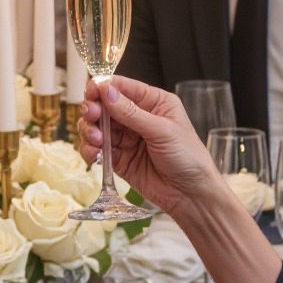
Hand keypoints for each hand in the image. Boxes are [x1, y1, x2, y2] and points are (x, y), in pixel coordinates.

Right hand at [81, 75, 224, 226]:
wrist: (191, 195)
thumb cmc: (189, 158)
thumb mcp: (162, 131)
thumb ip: (131, 112)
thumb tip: (107, 91)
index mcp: (154, 102)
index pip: (123, 87)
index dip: (103, 87)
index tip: (91, 93)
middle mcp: (138, 117)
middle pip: (105, 105)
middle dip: (94, 110)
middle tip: (91, 116)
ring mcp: (127, 138)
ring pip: (97, 127)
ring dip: (90, 131)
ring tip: (95, 140)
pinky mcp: (119, 158)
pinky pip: (97, 149)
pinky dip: (90, 150)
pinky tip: (93, 154)